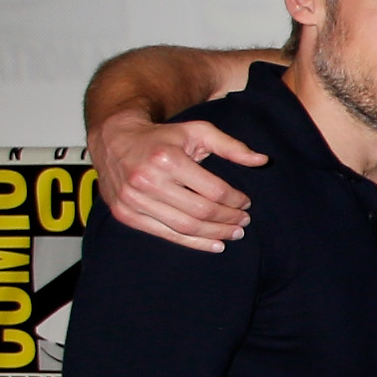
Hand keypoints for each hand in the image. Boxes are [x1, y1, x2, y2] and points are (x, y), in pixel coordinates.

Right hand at [96, 111, 263, 251]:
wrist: (114, 140)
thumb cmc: (163, 137)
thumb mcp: (197, 131)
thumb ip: (230, 146)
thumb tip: (263, 161)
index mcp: (167, 159)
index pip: (213, 190)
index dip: (235, 200)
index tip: (246, 202)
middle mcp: (147, 180)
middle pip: (200, 211)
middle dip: (228, 219)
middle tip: (244, 222)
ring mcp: (133, 199)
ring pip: (184, 226)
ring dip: (214, 234)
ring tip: (233, 233)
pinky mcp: (125, 213)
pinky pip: (165, 234)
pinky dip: (192, 243)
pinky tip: (213, 244)